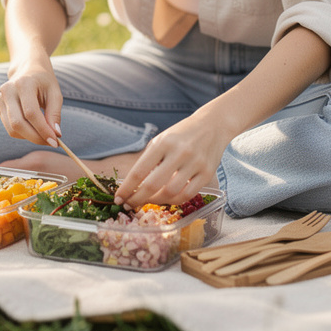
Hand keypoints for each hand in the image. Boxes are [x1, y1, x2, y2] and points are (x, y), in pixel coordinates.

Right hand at [0, 55, 61, 146]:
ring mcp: (0, 99)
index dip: (43, 129)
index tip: (55, 141)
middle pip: (18, 123)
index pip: (31, 112)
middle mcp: (8, 91)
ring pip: (12, 129)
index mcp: (23, 83)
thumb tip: (55, 135)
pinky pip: (10, 128)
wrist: (28, 68)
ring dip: (30, 138)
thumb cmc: (44, 81)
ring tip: (44, 136)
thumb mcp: (55, 93)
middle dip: (35, 137)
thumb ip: (55, 113)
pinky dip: (23, 134)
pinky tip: (35, 130)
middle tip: (51, 142)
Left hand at [114, 113, 229, 207]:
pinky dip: (174, 200)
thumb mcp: (161, 139)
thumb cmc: (181, 134)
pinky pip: (187, 195)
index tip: (118, 198)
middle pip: (153, 185)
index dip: (126, 188)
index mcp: (163, 143)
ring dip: (156, 201)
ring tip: (148, 200)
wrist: (213, 125)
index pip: (139, 171)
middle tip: (128, 205)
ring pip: (170, 193)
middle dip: (137, 199)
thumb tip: (133, 185)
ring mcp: (195, 164)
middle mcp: (179, 153)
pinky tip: (166, 199)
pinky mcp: (207, 174)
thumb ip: (149, 160)